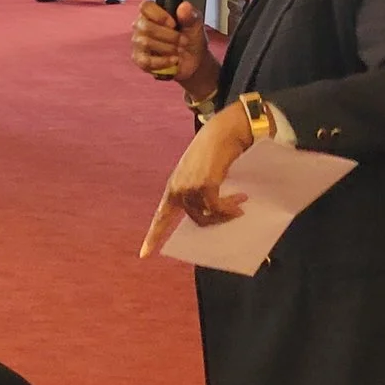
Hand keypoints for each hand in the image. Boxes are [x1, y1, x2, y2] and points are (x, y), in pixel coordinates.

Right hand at [131, 1, 215, 94]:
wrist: (194, 60)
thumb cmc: (190, 39)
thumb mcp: (195, 25)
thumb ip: (190, 15)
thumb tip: (184, 7)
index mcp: (153, 14)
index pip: (145, 7)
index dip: (159, 15)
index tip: (173, 24)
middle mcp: (142, 26)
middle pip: (146, 26)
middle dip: (169, 35)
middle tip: (183, 41)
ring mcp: (139, 43)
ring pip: (146, 42)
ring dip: (168, 48)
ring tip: (179, 50)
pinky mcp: (140, 60)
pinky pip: (146, 61)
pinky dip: (163, 61)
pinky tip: (173, 59)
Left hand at [142, 102, 253, 257]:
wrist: (225, 130)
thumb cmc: (217, 149)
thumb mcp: (202, 172)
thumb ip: (201, 190)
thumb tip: (213, 210)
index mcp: (174, 186)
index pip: (161, 215)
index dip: (153, 236)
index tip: (143, 254)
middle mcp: (178, 188)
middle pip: (195, 219)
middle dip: (216, 221)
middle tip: (235, 214)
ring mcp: (190, 187)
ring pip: (207, 216)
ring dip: (226, 214)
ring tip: (241, 204)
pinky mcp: (205, 185)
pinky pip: (217, 208)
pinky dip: (230, 209)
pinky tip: (240, 203)